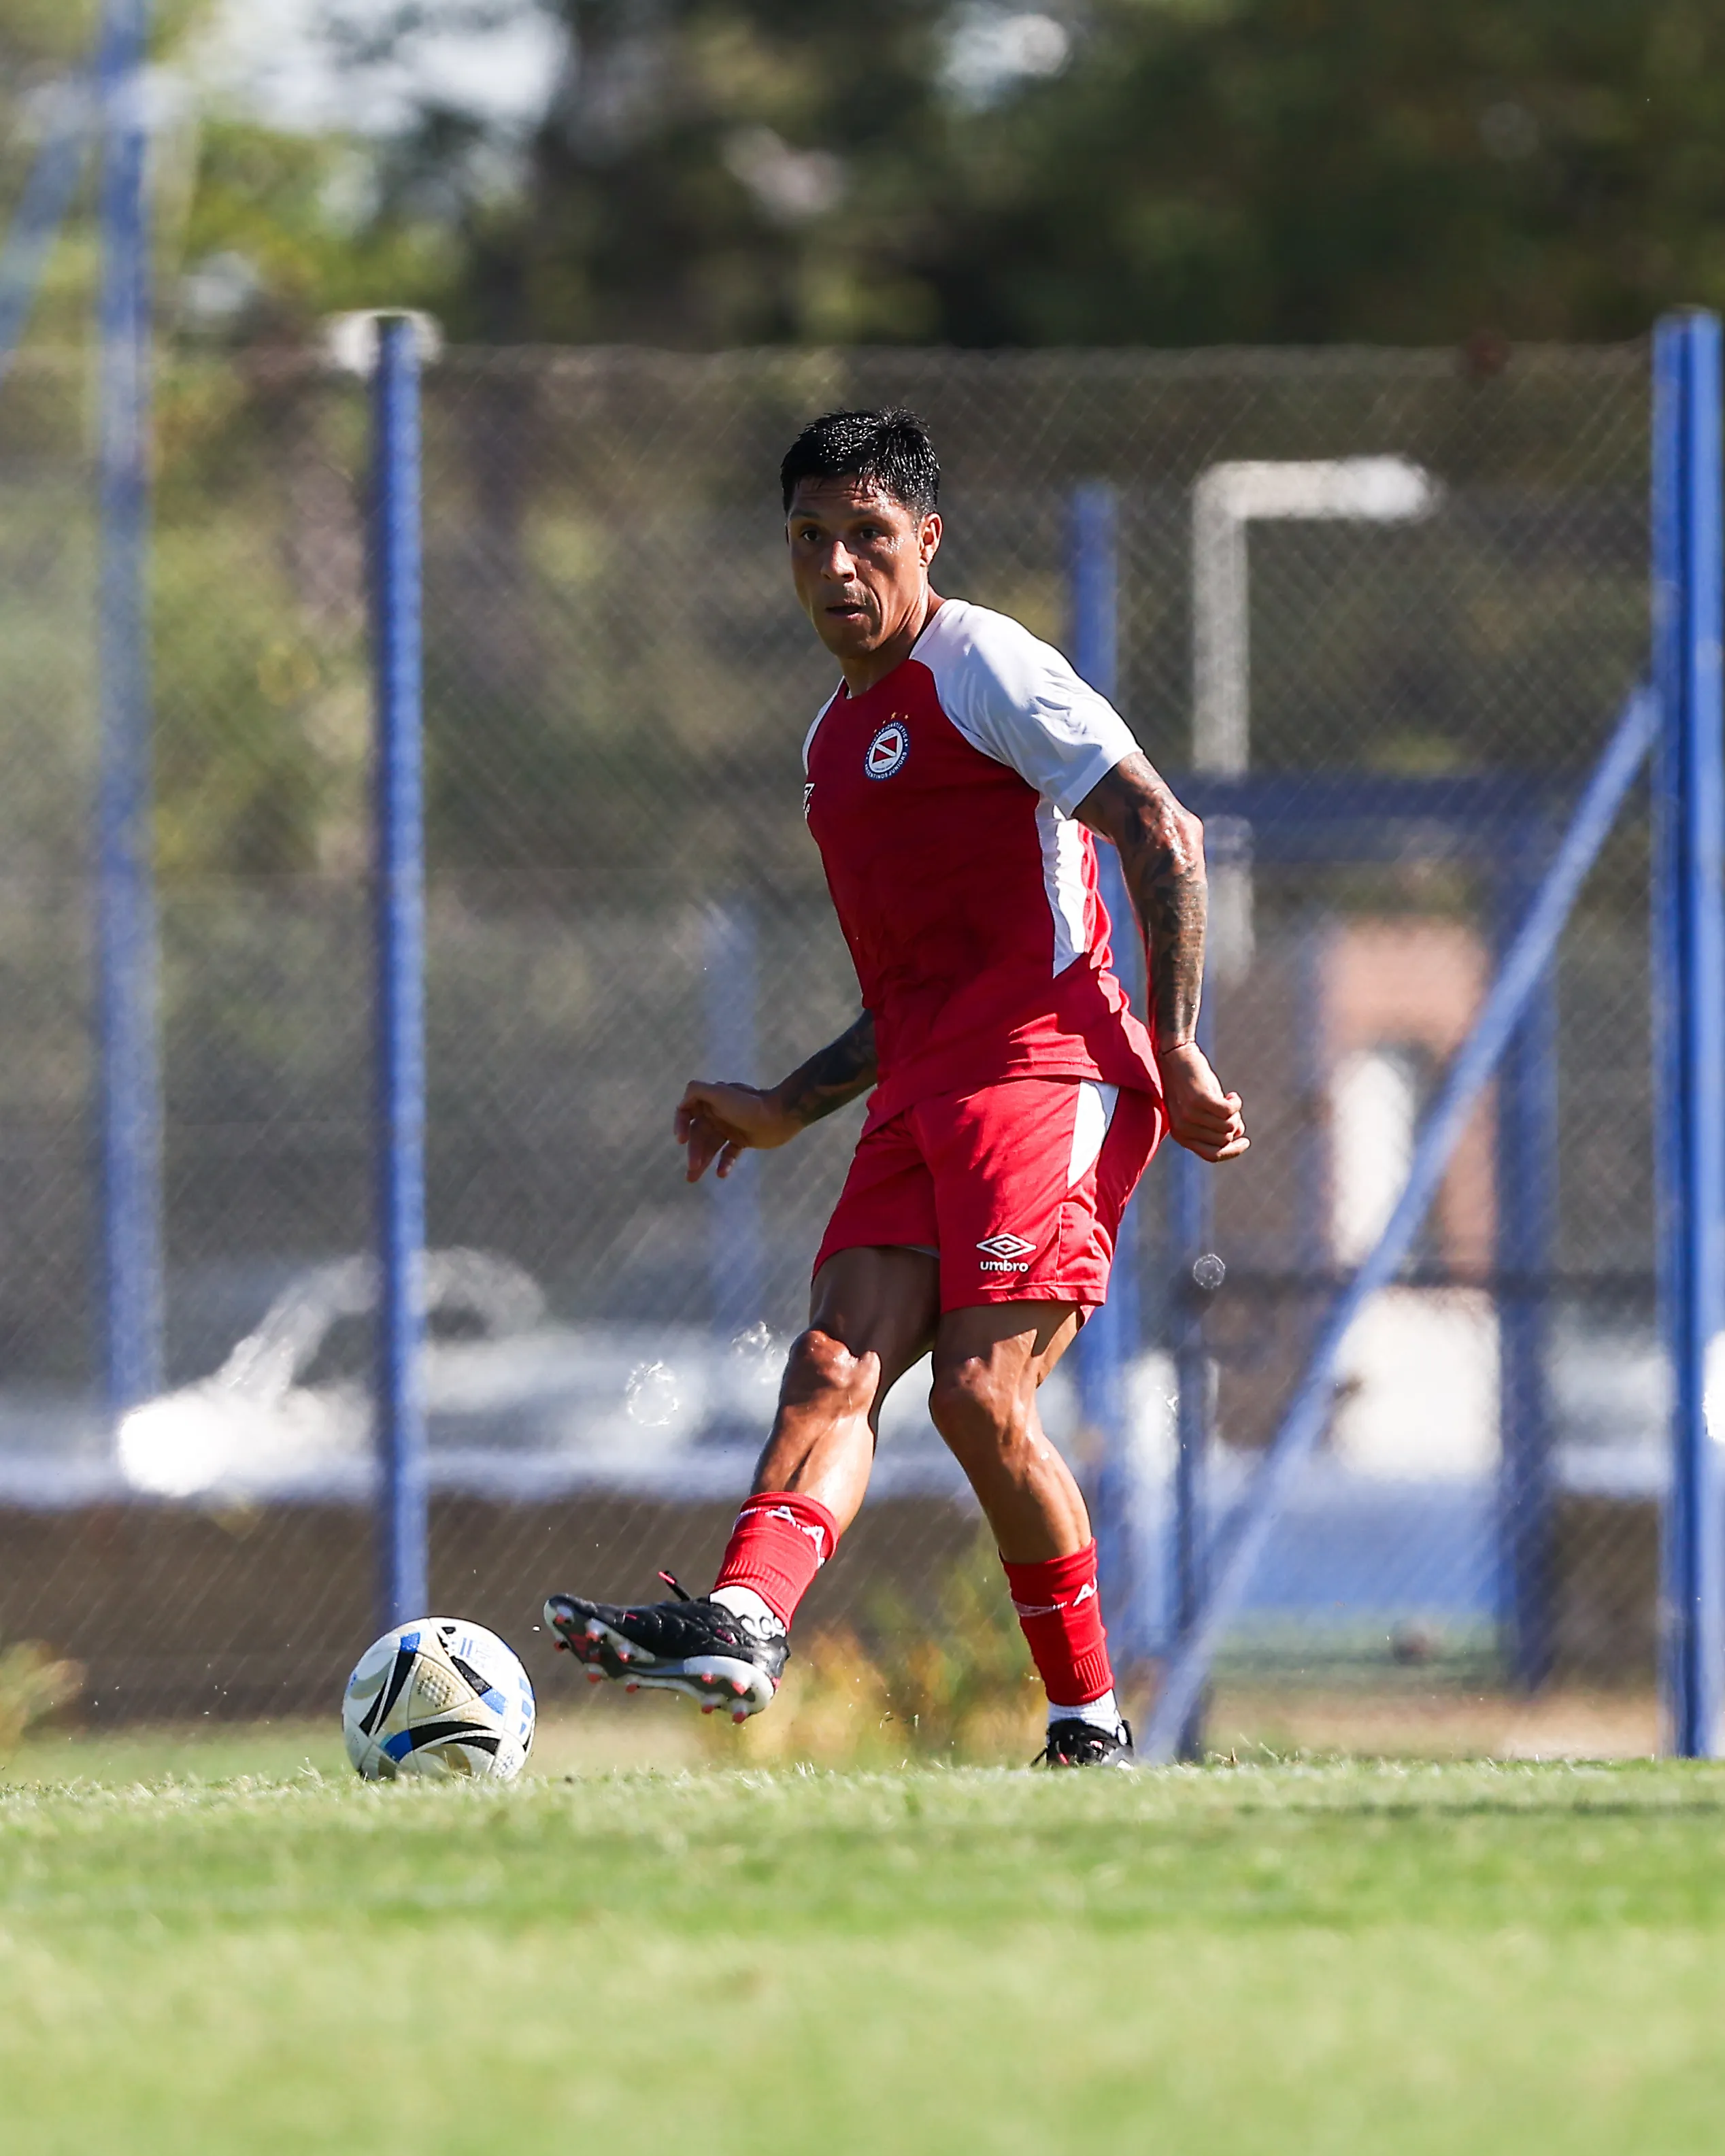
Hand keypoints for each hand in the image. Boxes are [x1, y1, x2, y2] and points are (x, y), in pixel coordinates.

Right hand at [674, 1079, 801, 1181]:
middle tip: (692, 1169)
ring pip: (710, 1146)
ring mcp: (730, 1127)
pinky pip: (728, 1153)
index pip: (686, 1113)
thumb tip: (682, 1101)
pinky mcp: (742, 1140)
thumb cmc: (749, 1105)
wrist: (780, 1115)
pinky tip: (721, 1174)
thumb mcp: (720, 1092)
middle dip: (693, 1151)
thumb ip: (697, 1091)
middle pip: (698, 1134)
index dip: (680, 1125)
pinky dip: (724, 1163)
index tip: (681, 1140)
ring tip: (693, 1178)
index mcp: (710, 1101)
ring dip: (702, 1161)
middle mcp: (717, 1113)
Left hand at [1159, 1041, 1248, 1162]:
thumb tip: (1238, 1135)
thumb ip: (1215, 1127)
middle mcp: (1183, 1129)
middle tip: (1230, 1108)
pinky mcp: (1199, 1100)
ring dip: (1235, 1113)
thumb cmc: (1192, 1086)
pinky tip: (1232, 1095)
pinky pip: (1230, 1111)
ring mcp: (1190, 1115)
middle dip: (1234, 1125)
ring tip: (1228, 1099)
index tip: (1246, 1142)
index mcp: (1181, 1136)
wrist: (1176, 1058)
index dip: (1232, 1151)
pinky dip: (1236, 1103)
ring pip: (1228, 1126)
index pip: (1212, 1155)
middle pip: (1224, 1140)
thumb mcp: (1202, 1111)